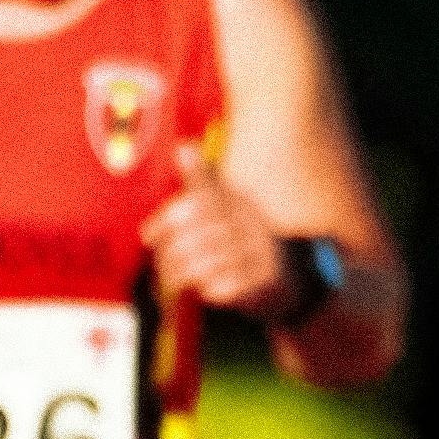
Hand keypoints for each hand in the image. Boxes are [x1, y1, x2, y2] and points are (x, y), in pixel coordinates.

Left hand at [144, 142, 297, 319]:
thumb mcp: (227, 206)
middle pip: (194, 240)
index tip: (148, 236)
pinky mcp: (264, 280)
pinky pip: (221, 288)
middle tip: (160, 266)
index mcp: (239, 203)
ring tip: (174, 280)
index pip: (195, 207)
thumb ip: (203, 182)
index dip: (165, 221)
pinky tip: (205, 288)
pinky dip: (207, 291)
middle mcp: (251, 224)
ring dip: (181, 276)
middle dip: (169, 256)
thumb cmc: (245, 237)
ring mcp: (259, 253)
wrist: (291, 273)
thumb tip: (183, 147)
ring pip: (203, 266)